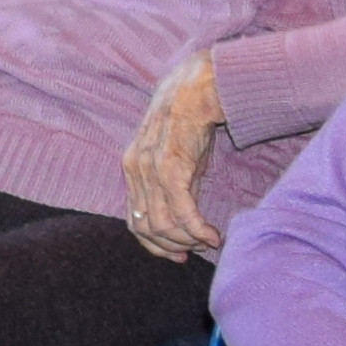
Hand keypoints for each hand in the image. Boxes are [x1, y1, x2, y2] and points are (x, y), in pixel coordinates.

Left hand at [120, 50, 230, 258]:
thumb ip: (174, 190)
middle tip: (197, 250)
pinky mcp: (171, 168)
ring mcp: (150, 170)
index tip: (179, 255)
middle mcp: (135, 172)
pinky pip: (182, 212)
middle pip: (148, 229)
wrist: (196, 90)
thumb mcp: (176, 161)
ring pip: (164, 226)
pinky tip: (214, 236)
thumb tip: (185, 224)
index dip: (156, 246)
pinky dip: (198, 231)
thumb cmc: (189, 124)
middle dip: (174, 247)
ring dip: (189, 241)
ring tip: (208, 240)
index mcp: (131, 171)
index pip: (134, 223)